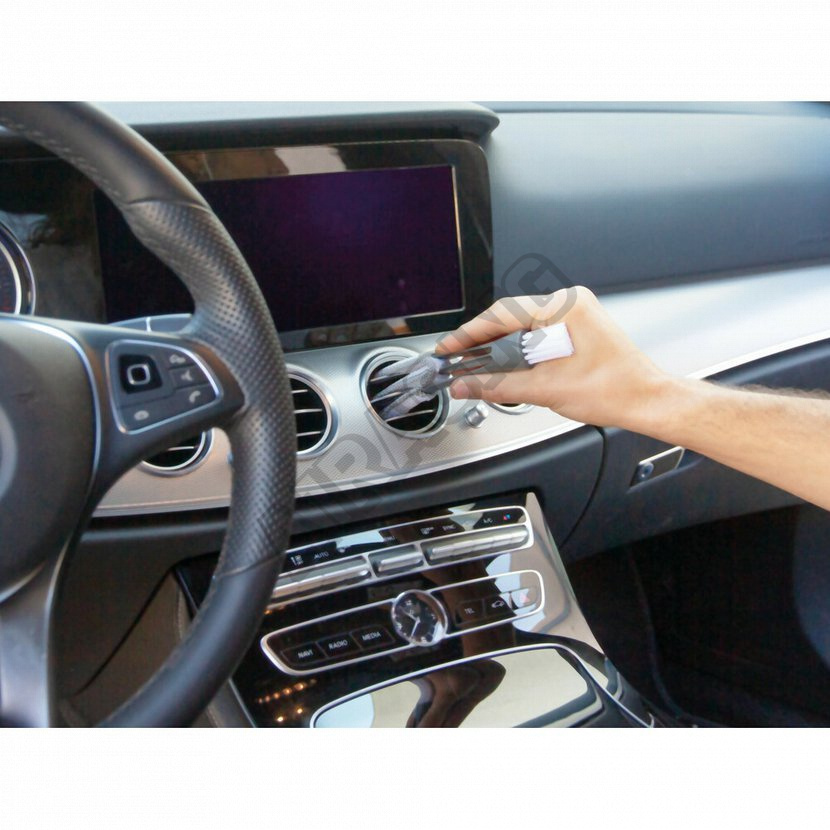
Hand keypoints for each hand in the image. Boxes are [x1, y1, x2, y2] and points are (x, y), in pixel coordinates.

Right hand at [436, 286, 668, 429]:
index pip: (503, 314)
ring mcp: (575, 313)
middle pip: (511, 316)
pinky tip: (504, 361)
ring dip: (500, 344)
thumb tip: (466, 385)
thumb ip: (497, 386)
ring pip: (523, 324)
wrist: (645, 401)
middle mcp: (570, 303)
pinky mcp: (577, 326)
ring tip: (476, 363)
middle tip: (456, 358)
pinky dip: (519, 347)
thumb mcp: (545, 390)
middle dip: (482, 339)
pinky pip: (538, 331)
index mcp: (565, 307)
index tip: (450, 347)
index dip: (470, 333)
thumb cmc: (614, 391)